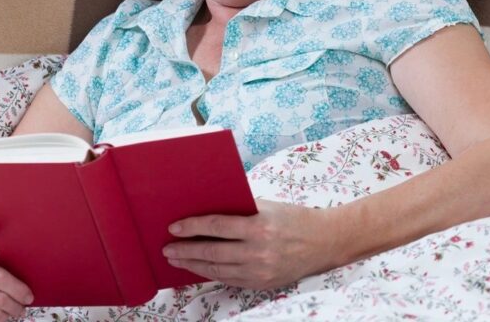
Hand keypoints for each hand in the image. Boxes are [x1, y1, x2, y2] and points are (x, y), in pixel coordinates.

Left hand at [162, 199, 338, 290]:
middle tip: (167, 248)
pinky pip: (229, 280)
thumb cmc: (292, 217)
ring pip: (217, 270)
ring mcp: (259, 271)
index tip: (173, 227)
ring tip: (176, 259)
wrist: (322, 242)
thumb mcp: (266, 206)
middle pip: (212, 252)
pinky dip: (211, 274)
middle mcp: (258, 251)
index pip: (216, 226)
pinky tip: (198, 269)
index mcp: (258, 226)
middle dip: (185, 250)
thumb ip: (240, 210)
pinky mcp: (261, 284)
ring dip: (193, 265)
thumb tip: (207, 210)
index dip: (192, 227)